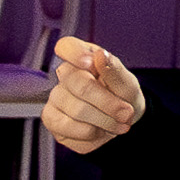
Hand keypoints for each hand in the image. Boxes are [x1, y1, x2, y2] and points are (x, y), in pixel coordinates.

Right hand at [38, 37, 144, 152]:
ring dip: (105, 122)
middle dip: (109, 104)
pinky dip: (91, 134)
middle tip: (127, 113)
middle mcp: (65, 76)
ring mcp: (56, 98)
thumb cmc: (122, 96)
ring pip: (77, 110)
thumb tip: (100, 55)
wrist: (121, 121)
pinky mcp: (52, 120)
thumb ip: (114, 70)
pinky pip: (69, 128)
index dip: (75, 53)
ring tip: (119, 124)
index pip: (67, 46)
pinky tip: (99, 131)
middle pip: (81, 86)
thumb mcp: (127, 82)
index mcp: (83, 57)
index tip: (90, 63)